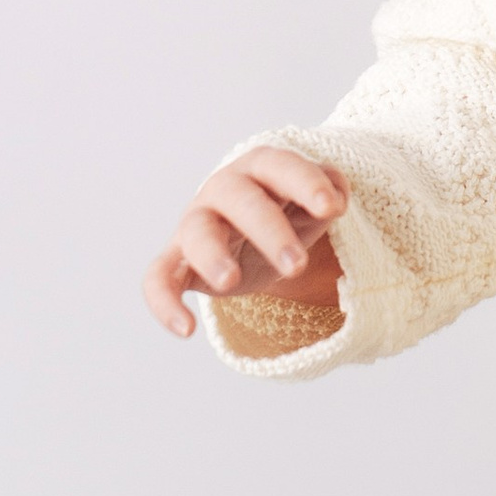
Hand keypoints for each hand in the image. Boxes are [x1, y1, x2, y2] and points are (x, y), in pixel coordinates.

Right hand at [141, 147, 349, 339]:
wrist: (247, 236)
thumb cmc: (284, 212)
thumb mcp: (310, 204)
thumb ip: (328, 192)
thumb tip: (336, 198)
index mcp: (259, 168)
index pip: (279, 165)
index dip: (305, 183)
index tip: (333, 210)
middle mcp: (223, 190)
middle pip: (240, 199)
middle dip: (270, 230)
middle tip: (298, 265)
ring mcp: (196, 223)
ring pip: (196, 232)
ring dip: (212, 255)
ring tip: (231, 282)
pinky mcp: (177, 260)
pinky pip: (159, 278)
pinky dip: (164, 302)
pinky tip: (186, 330)